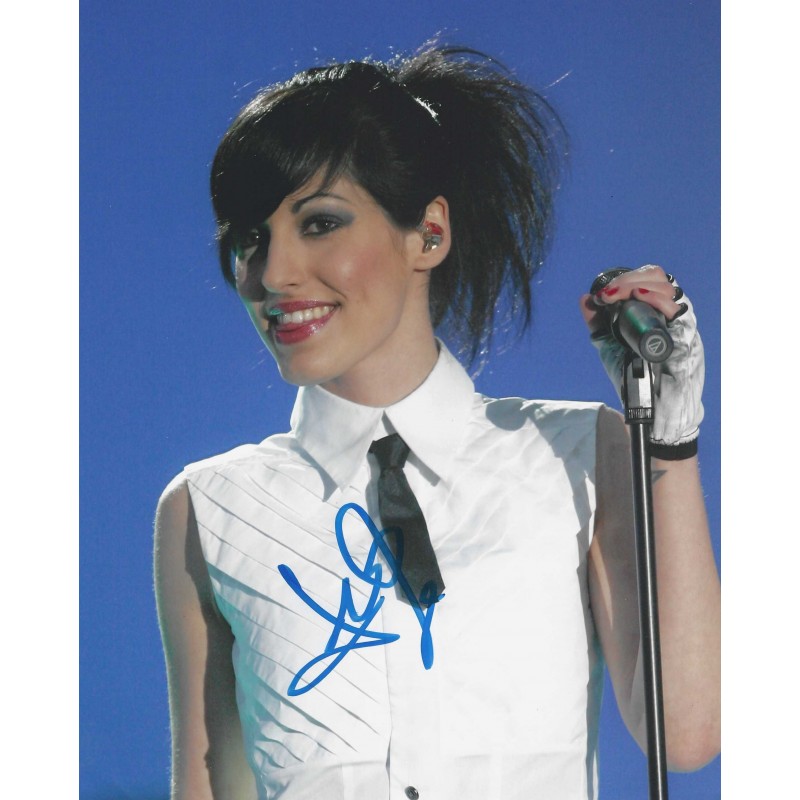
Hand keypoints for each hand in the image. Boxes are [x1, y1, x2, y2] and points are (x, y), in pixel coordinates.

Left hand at [579, 265, 704, 456]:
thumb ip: (599, 324)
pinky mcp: (687, 335)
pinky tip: (640, 297)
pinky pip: (677, 309)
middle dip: (629, 279)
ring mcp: (679, 322)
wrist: (652, 406)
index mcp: (653, 311)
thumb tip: (585, 299)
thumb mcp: (611, 347)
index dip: (625, 279)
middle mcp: (669, 313)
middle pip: (657, 277)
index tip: (603, 294)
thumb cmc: (635, 377)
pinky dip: (658, 299)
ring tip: (619, 295)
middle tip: (608, 294)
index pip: (646, 279)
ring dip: (639, 284)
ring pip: (667, 287)